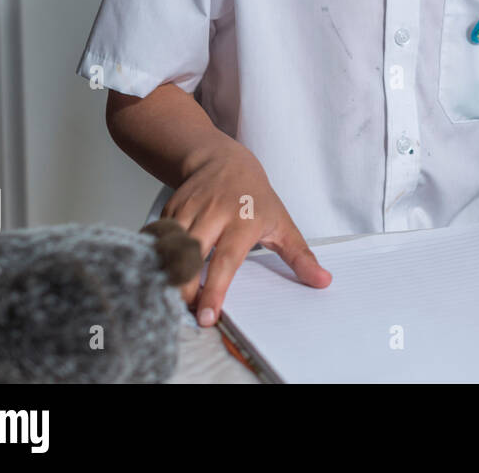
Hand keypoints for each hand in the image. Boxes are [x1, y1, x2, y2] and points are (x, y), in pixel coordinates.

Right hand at [165, 140, 330, 325]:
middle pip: (190, 257)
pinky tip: (159, 275)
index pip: (225, 261)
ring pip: (169, 248)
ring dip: (166, 276)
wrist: (223, 161)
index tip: (208, 317)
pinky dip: (155, 258)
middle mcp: (213, 214)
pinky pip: (156, 239)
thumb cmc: (256, 198)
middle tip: (187, 312)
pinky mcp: (169, 209)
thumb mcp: (283, 223)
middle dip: (183, 289)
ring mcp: (189, 210)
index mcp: (243, 222)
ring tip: (172, 299)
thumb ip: (300, 256)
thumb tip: (323, 281)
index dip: (214, 290)